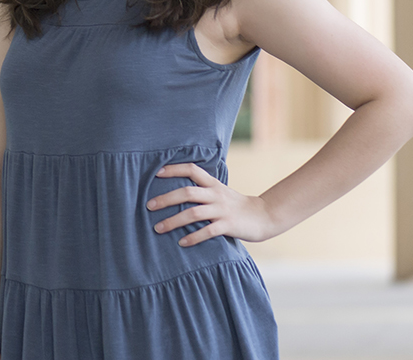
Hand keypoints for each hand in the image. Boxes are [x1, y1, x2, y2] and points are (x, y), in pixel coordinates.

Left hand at [146, 163, 278, 246]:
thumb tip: (174, 190)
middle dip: (166, 199)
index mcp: (212, 184)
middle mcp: (216, 194)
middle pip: (187, 193)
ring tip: (158, 228)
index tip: (156, 173)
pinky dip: (193, 237)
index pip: (191, 169)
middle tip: (149, 206)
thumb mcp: (219, 191)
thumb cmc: (235, 205)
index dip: (174, 169)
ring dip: (173, 221)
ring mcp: (222, 210)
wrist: (264, 216)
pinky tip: (181, 243)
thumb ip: (201, 189)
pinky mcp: (228, 226)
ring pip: (193, 213)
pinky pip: (208, 231)